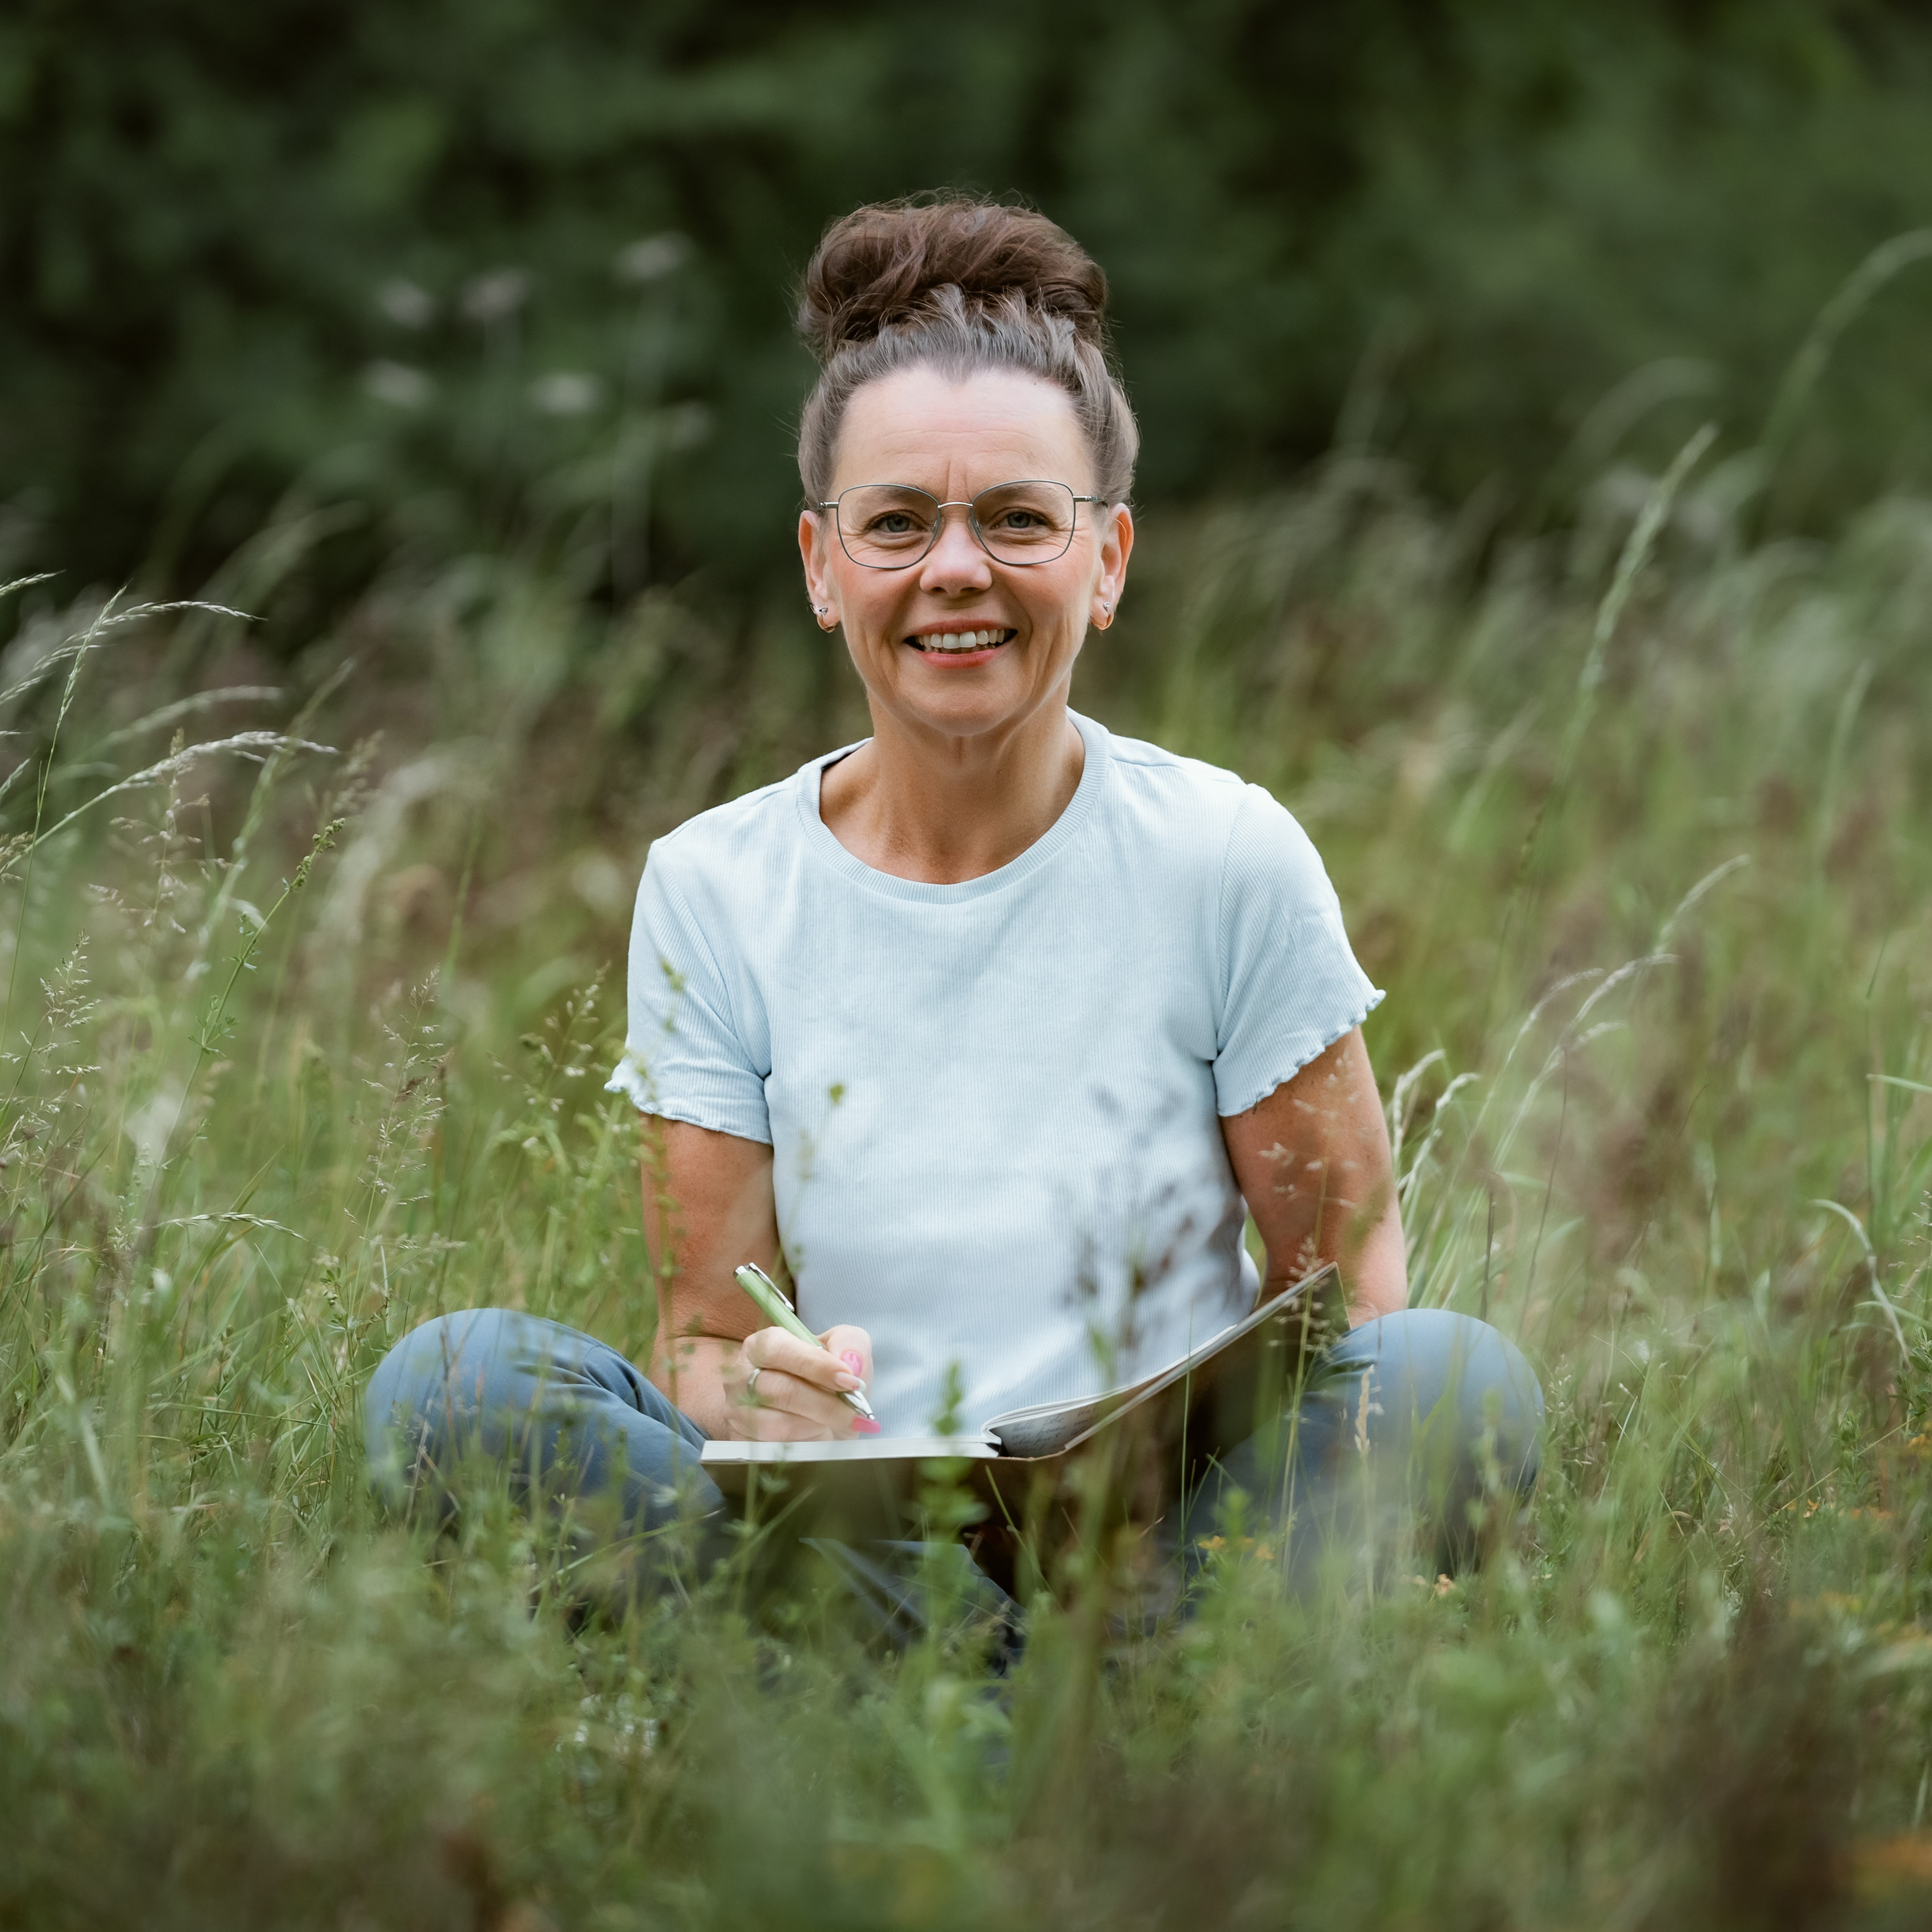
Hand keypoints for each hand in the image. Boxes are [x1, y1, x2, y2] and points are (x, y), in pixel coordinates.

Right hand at [722, 1323, 876, 1440]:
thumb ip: (850, 1343)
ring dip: (814, 1426)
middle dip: (824, 1404)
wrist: (823, 1417)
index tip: (849, 1380)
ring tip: (835, 1423)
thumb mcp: (845, 1348)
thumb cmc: (829, 1379)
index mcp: (764, 1344)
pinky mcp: (741, 1442)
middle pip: (779, 1390)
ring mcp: (737, 1411)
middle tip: (854, 1412)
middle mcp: (742, 1375)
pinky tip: (816, 1437)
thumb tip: (849, 1363)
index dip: (816, 1365)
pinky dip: (802, 1446)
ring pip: (776, 1424)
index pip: (780, 1350)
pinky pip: (772, 1450)